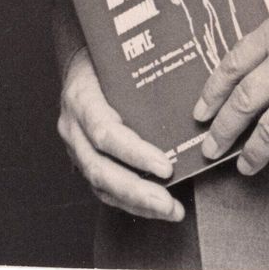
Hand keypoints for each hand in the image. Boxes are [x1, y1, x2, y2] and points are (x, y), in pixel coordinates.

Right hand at [57, 48, 183, 222]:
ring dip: (137, 203)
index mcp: (81, 98)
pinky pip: (104, 190)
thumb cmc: (105, 60)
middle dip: (136, 191)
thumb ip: (146, 75)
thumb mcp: (119, 59)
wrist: (80, 64)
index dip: (134, 153)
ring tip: (171, 210)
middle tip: (169, 204)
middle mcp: (73, 127)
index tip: (166, 166)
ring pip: (100, 184)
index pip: (105, 132)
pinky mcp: (84, 161)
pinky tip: (157, 209)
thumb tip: (195, 86)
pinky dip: (132, 203)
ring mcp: (75, 147)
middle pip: (100, 168)